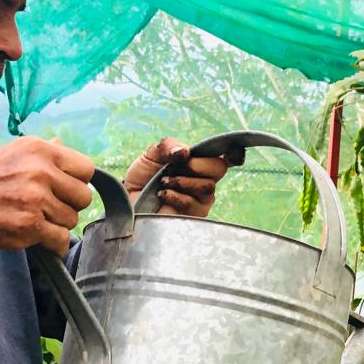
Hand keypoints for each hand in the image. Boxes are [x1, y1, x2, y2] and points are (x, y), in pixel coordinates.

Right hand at [0, 137, 93, 255]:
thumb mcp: (11, 153)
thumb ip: (42, 152)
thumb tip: (62, 144)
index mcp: (39, 150)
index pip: (86, 168)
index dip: (77, 182)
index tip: (63, 190)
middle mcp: (41, 171)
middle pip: (84, 196)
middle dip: (70, 206)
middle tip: (50, 209)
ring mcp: (37, 198)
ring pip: (72, 220)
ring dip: (58, 225)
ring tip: (35, 219)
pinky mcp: (30, 224)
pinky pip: (61, 239)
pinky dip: (54, 244)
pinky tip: (40, 238)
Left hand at [123, 137, 243, 216]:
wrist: (129, 199)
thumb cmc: (143, 177)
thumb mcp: (151, 155)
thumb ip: (167, 146)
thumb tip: (185, 151)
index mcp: (198, 162)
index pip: (226, 157)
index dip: (234, 153)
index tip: (234, 152)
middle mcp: (204, 180)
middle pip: (219, 168)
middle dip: (197, 165)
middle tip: (178, 166)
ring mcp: (201, 200)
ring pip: (208, 187)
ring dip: (183, 181)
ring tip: (164, 182)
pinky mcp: (193, 216)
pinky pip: (194, 204)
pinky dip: (176, 196)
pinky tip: (163, 195)